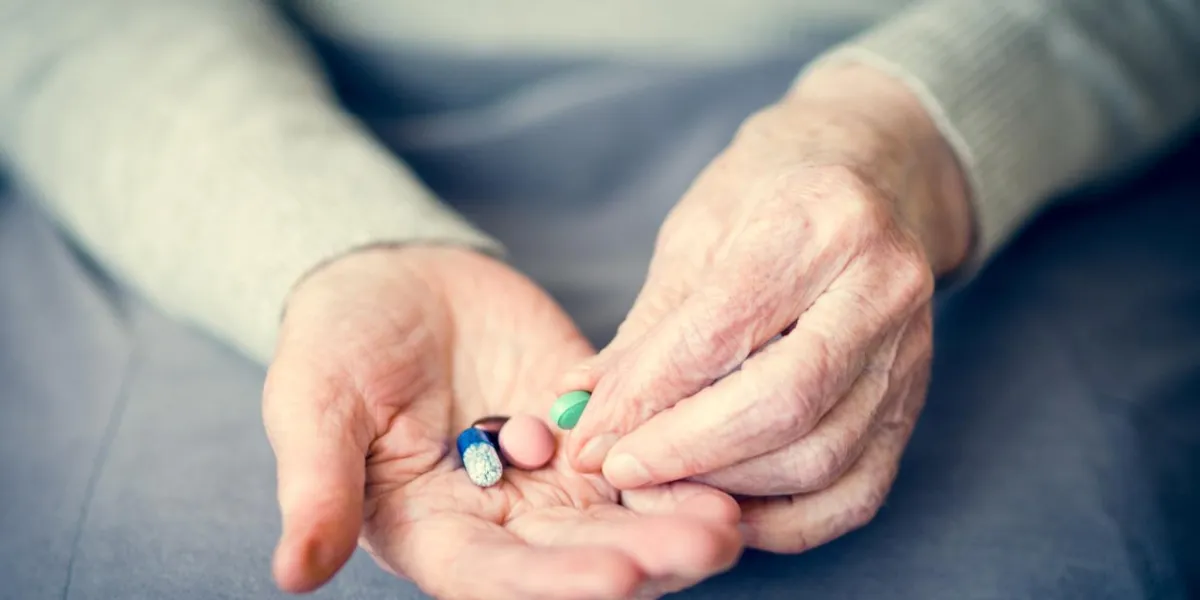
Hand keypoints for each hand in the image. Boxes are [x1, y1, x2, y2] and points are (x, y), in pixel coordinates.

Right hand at [263, 246, 741, 598]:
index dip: (556, 585)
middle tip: (709, 541)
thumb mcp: (311, 404)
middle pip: (576, 559)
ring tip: (731, 516)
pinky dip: (678, 462)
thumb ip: (316, 486)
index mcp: (431, 531)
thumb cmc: (336, 340)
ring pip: (619, 516)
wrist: (393, 276)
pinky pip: (638, 454)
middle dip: (643, 555)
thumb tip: (292, 573)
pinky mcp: (587, 430)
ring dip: (674, 520)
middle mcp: (498, 520)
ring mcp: (548, 478)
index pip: (495, 578)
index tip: (618, 577)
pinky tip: (728, 460)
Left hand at [561, 63, 972, 551]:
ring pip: (820, 457)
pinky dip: (785, 521)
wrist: (870, 175)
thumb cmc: (767, 195)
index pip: (720, 333)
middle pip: (782, 404)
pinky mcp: (916, 401)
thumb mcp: (696, 235)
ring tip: (658, 485)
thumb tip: (578, 409)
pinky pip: (856, 491)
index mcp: (820, 222)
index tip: (586, 439)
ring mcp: (911, 350)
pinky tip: (724, 509)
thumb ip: (647, 330)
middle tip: (616, 470)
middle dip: (684, 452)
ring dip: (727, 488)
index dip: (644, 398)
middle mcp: (883, 287)